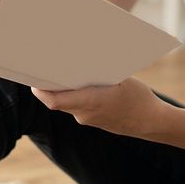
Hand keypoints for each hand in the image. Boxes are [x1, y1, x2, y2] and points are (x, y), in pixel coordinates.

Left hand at [31, 77, 165, 138]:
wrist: (152, 122)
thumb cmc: (138, 97)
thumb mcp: (121, 79)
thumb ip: (98, 74)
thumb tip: (81, 61)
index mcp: (91, 102)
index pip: (55, 101)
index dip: (40, 91)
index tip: (32, 79)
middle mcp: (85, 114)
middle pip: (58, 100)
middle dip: (49, 86)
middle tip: (42, 69)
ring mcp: (89, 120)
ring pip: (67, 104)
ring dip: (62, 91)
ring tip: (61, 72)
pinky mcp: (93, 121)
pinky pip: (77, 107)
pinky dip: (74, 96)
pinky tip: (79, 84)